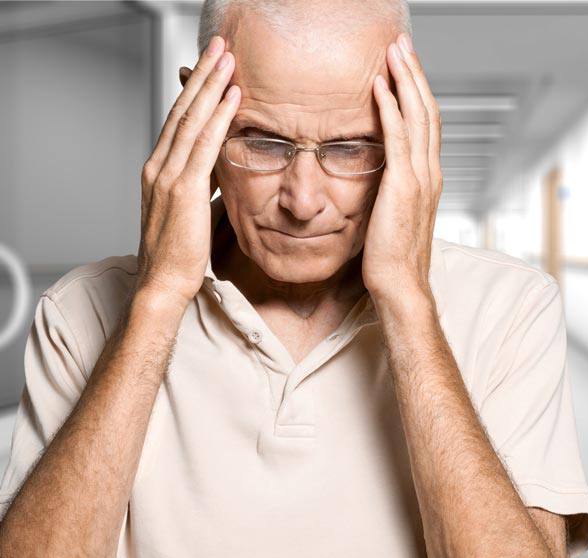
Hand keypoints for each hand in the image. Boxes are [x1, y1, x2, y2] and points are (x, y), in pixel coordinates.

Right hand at [135, 36, 240, 306]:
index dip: (193, 91)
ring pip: (192, 120)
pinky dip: (219, 117)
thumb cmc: (179, 254)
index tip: (209, 67)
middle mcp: (159, 167)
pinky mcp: (184, 189)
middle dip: (202, 76)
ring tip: (228, 59)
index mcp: (158, 170)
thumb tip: (222, 171)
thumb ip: (203, 186)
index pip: (177, 121)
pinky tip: (233, 97)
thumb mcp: (191, 211)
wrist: (162, 285)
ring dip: (212, 86)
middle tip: (218, 46)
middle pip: (182, 110)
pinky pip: (204, 144)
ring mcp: (168, 176)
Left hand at [363, 33, 442, 305]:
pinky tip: (380, 86)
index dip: (417, 92)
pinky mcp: (403, 185)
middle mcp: (430, 172)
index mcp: (429, 178)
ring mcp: (420, 177)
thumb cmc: (395, 258)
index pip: (427, 124)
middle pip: (427, 110)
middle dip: (415, 74)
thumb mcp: (395, 215)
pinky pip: (398, 137)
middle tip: (402, 44)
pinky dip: (390, 108)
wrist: (402, 285)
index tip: (405, 67)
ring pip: (417, 116)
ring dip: (405, 80)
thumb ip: (393, 189)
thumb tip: (379, 177)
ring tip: (394, 52)